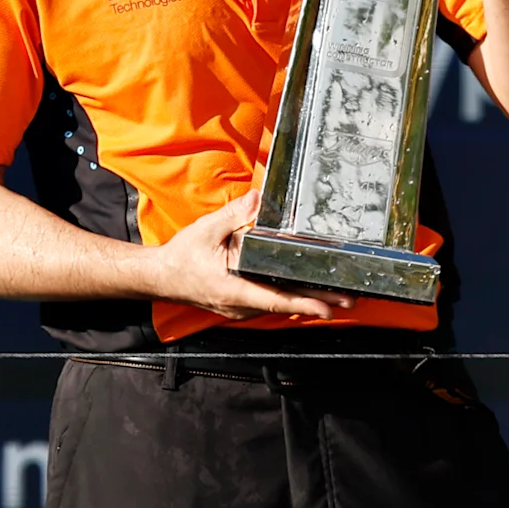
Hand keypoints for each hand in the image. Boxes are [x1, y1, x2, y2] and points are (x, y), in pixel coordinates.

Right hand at [161, 191, 348, 321]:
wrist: (160, 277)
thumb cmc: (181, 257)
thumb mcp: (207, 230)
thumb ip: (234, 215)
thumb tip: (256, 199)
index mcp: (234, 289)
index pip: (276, 300)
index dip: (304, 304)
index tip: (327, 308)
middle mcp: (240, 304)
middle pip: (285, 304)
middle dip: (318, 301)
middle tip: (348, 298)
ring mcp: (241, 308)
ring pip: (279, 304)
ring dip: (306, 299)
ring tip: (335, 294)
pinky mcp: (241, 303)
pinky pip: (269, 301)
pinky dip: (289, 296)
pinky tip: (307, 290)